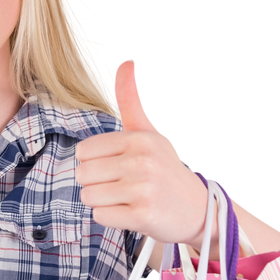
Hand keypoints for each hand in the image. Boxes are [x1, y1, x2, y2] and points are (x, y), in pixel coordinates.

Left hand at [74, 58, 210, 246]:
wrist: (197, 209)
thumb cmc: (164, 168)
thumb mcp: (149, 131)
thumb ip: (132, 99)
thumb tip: (126, 61)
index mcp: (140, 138)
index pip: (83, 152)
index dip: (95, 162)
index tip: (119, 166)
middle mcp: (142, 161)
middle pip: (83, 174)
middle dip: (97, 183)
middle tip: (124, 185)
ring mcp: (143, 189)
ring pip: (89, 197)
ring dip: (103, 201)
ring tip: (128, 198)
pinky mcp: (143, 216)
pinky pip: (100, 217)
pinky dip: (112, 218)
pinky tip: (132, 212)